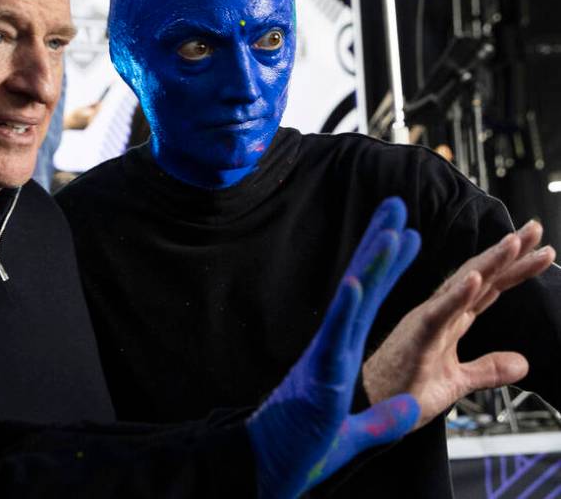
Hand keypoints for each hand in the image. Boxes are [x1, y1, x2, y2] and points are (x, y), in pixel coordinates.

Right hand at [247, 197, 421, 498]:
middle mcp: (331, 348)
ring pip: (352, 305)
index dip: (387, 269)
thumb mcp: (352, 435)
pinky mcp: (317, 379)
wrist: (262, 468)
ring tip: (393, 231)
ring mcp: (323, 360)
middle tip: (398, 205)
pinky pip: (334, 339)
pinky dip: (344, 310)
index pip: (368, 302)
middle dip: (380, 246)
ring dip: (372, 267)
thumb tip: (411, 408)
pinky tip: (354, 283)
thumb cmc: (297, 452)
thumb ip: (381, 420)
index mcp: (338, 356)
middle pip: (361, 288)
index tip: (406, 234)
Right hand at [362, 219, 553, 427]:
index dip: (515, 268)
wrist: (370, 409)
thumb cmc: (403, 390)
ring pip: (462, 286)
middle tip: (536, 229)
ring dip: (488, 263)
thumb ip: (489, 369)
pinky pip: (439, 312)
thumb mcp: (458, 382)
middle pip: (480, 276)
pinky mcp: (416, 337)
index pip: (489, 288)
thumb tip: (522, 363)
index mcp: (451, 321)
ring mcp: (427, 321)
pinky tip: (476, 280)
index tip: (542, 250)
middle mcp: (440, 313)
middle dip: (509, 253)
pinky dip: (457, 294)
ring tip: (513, 242)